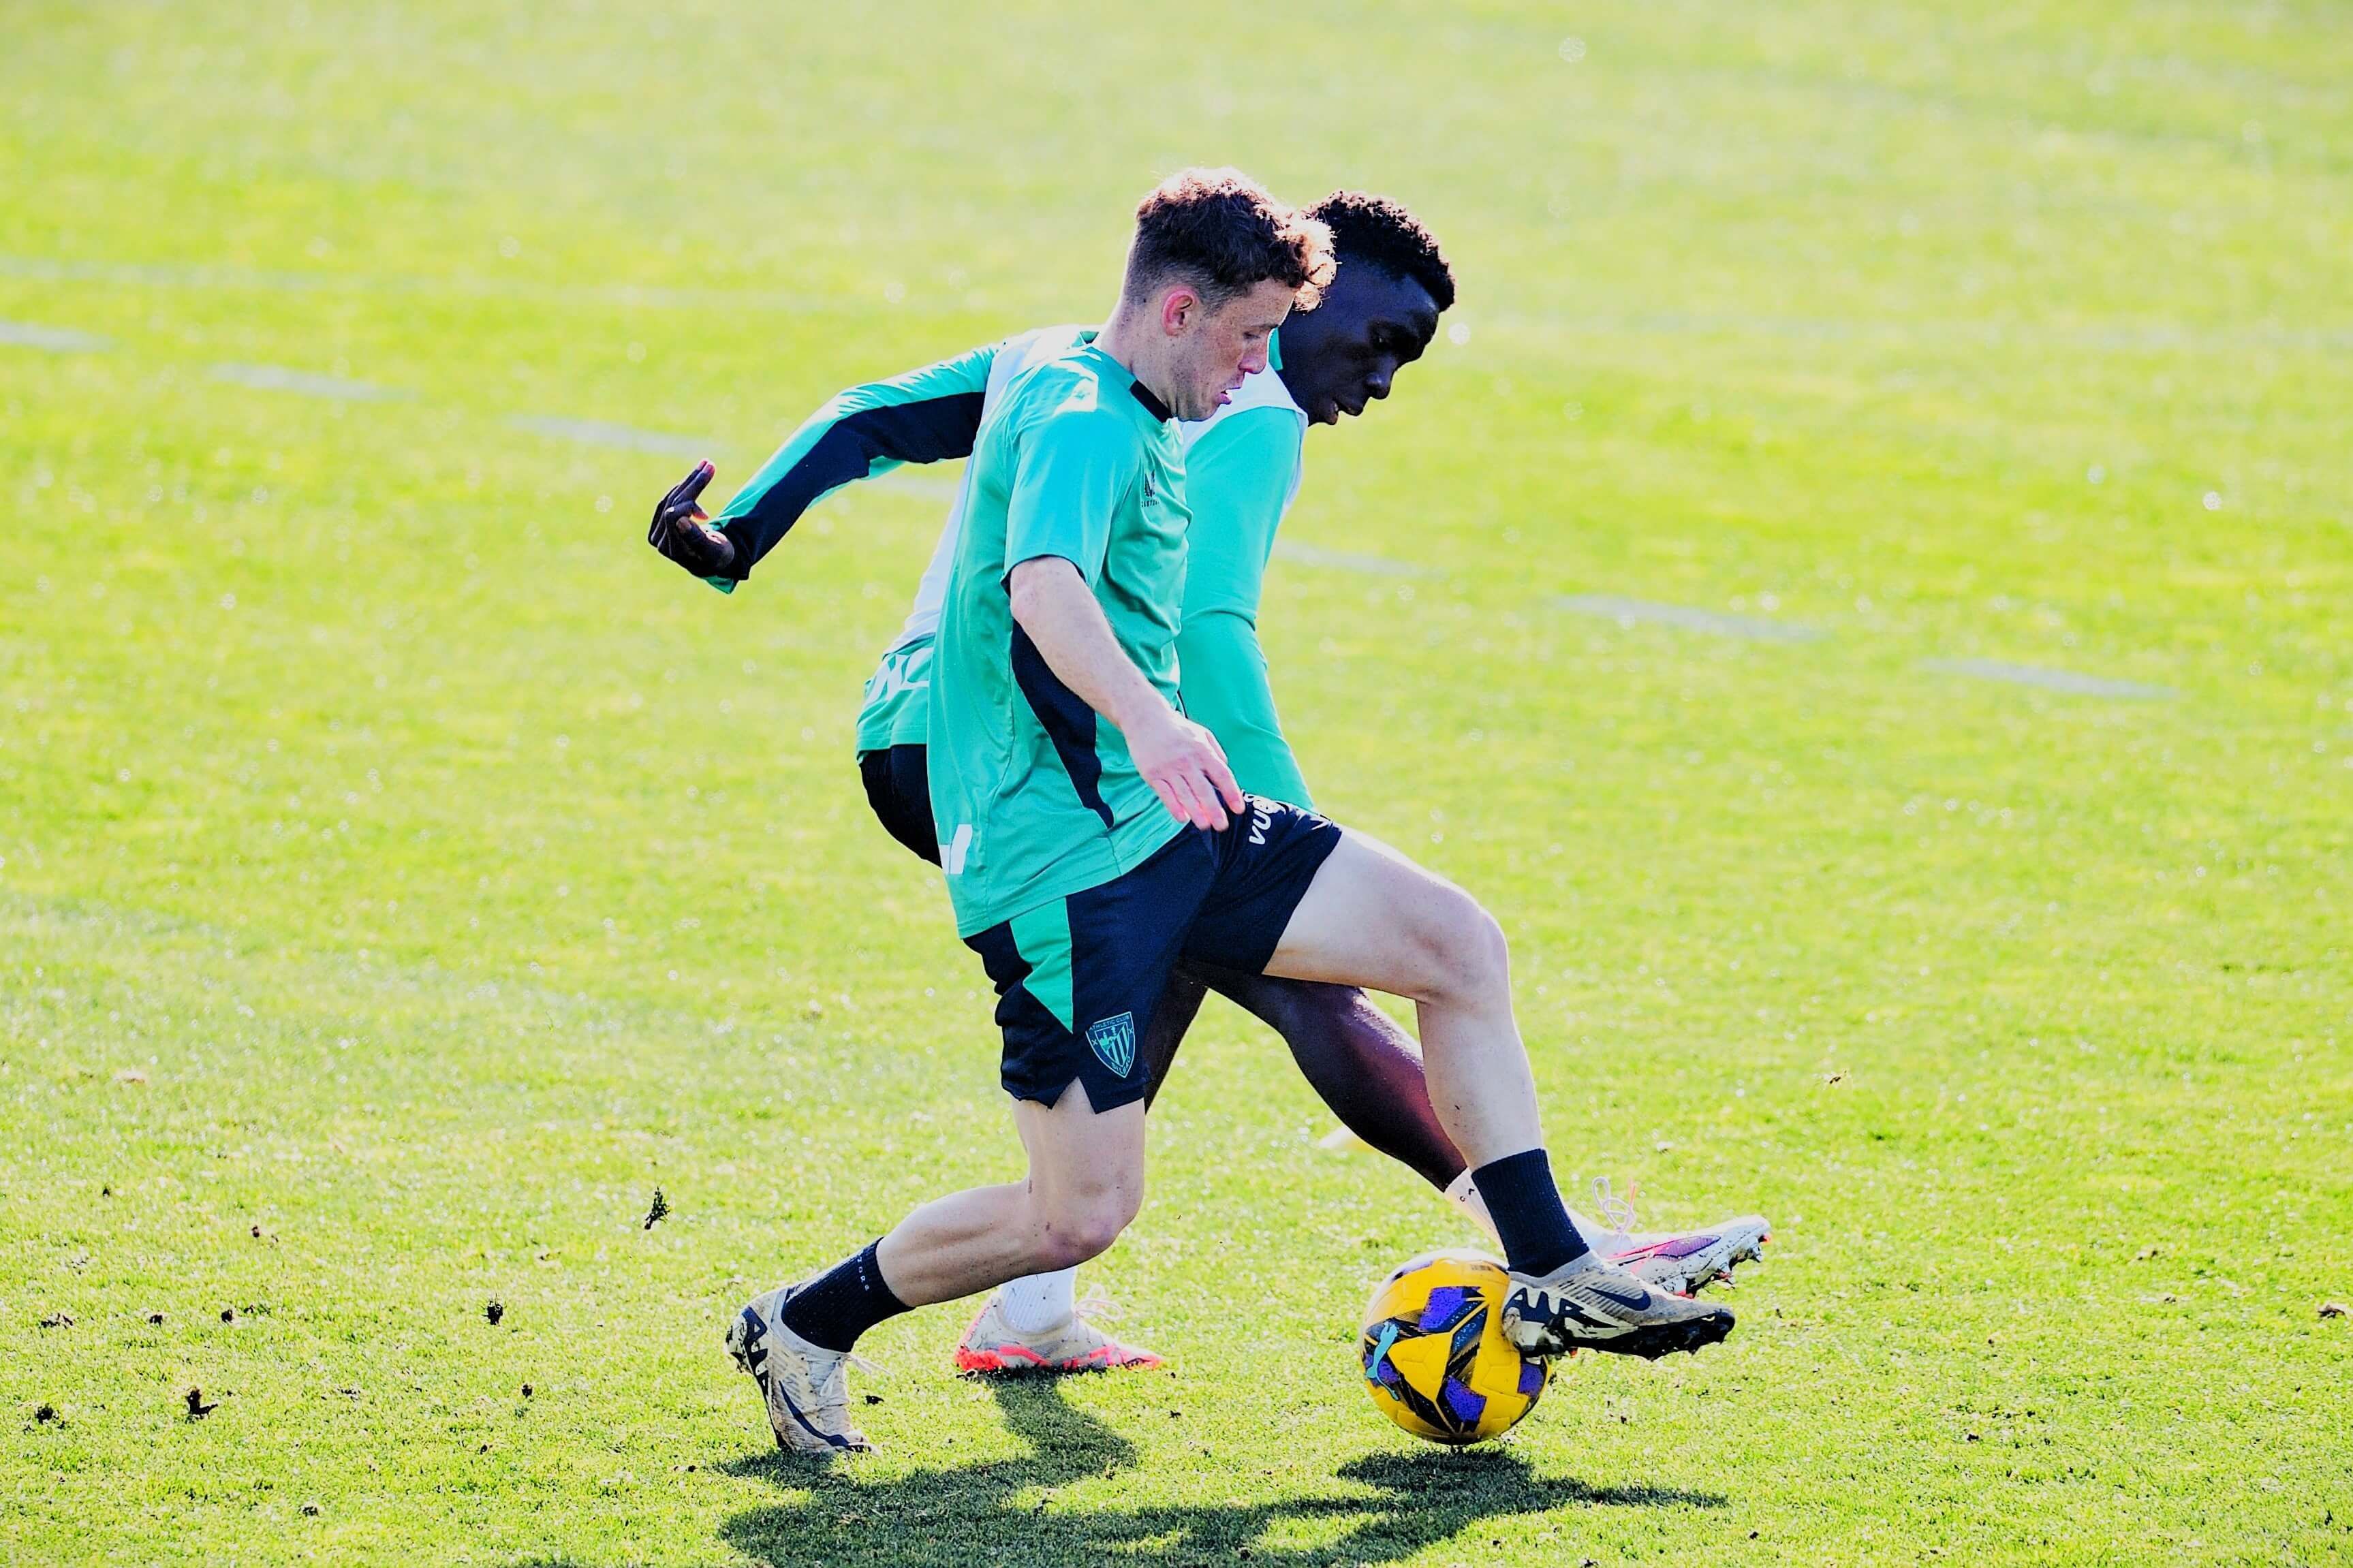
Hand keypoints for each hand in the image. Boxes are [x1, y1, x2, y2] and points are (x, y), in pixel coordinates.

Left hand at [646, 460, 735, 576]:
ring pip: (670, 499)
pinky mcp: (658, 525)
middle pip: (672, 504)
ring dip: (689, 482)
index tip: (707, 514)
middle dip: (692, 484)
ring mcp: (657, 534)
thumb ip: (698, 539)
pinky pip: (668, 500)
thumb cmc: (718, 555)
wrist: (712, 561)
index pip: (673, 516)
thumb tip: (679, 520)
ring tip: (706, 465)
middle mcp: (661, 544)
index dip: (689, 503)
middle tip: (709, 464)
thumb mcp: (714, 550)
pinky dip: (683, 488)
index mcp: (675, 551)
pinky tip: (695, 480)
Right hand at [1123, 703, 1245, 830]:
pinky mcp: (1152, 774)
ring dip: (1196, 812)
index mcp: (1202, 751)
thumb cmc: (1177, 729)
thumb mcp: (1202, 733)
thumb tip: (1226, 769)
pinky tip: (1182, 818)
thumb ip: (1216, 752)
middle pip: (1204, 789)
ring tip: (1205, 826)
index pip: (1222, 775)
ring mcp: (1169, 768)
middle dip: (1214, 809)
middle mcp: (1187, 760)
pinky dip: (1174, 807)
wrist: (1145, 718)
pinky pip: (1165, 794)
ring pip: (1185, 795)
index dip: (1232, 793)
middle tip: (1222, 826)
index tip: (1238, 809)